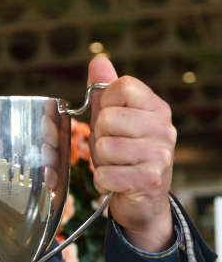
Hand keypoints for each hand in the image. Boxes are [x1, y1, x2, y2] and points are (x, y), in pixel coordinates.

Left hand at [87, 55, 175, 252]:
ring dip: (101, 162)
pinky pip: (105, 174)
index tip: (112, 122)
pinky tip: (117, 183)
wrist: (143, 201)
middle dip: (99, 138)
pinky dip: (103, 182)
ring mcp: (160, 153)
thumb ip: (105, 91)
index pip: (119, 87)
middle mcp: (164, 128)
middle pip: (106, 118)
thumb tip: (98, 60)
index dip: (104, 105)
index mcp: (157, 108)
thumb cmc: (125, 157)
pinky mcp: (150, 178)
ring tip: (116, 167)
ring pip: (104, 147)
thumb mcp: (114, 120)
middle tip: (113, 152)